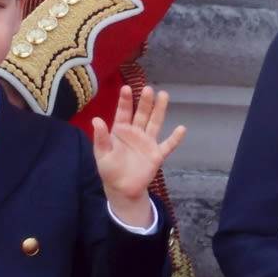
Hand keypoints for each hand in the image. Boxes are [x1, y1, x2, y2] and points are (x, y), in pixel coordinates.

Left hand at [92, 85, 185, 226]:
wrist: (122, 189)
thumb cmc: (110, 169)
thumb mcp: (101, 154)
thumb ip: (101, 137)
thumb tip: (96, 120)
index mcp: (121, 130)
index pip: (124, 112)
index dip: (125, 100)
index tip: (126, 88)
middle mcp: (136, 132)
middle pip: (142, 114)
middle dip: (145, 101)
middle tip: (148, 89)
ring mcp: (147, 142)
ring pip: (155, 123)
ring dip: (159, 110)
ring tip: (164, 95)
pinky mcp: (156, 155)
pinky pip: (167, 145)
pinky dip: (175, 138)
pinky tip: (182, 129)